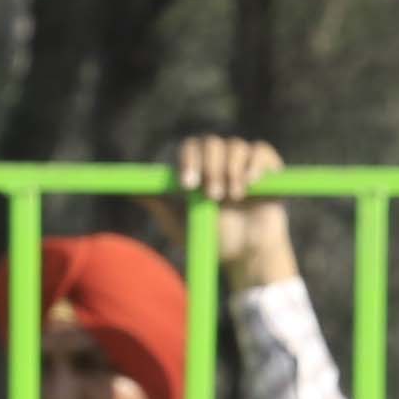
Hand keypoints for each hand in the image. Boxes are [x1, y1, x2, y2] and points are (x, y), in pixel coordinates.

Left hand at [171, 132, 296, 289]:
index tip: (188, 185)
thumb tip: (130, 190)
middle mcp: (219, 159)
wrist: (246, 256)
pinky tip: (251, 183)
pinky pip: (261, 150)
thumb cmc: (212, 241)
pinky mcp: (268, 168)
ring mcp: (243, 162)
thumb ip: (159, 204)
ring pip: (236, 145)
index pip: (190, 148)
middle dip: (211, 167)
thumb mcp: (180, 224)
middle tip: (213, 196)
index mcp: (198, 167)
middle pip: (212, 143)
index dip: (188, 161)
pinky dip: (256, 163)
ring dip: (232, 170)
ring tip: (234, 197)